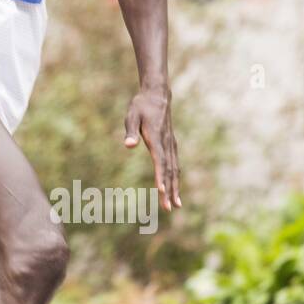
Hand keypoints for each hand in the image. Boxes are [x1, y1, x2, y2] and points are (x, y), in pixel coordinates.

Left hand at [124, 85, 180, 211]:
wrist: (158, 96)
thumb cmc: (141, 106)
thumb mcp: (131, 115)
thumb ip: (130, 130)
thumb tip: (128, 145)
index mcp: (156, 137)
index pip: (159, 160)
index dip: (160, 176)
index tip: (160, 191)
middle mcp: (167, 144)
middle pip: (169, 170)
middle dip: (169, 190)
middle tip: (168, 208)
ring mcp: (171, 145)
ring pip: (174, 170)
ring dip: (174, 188)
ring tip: (175, 205)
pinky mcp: (171, 146)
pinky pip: (174, 165)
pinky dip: (175, 179)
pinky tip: (174, 190)